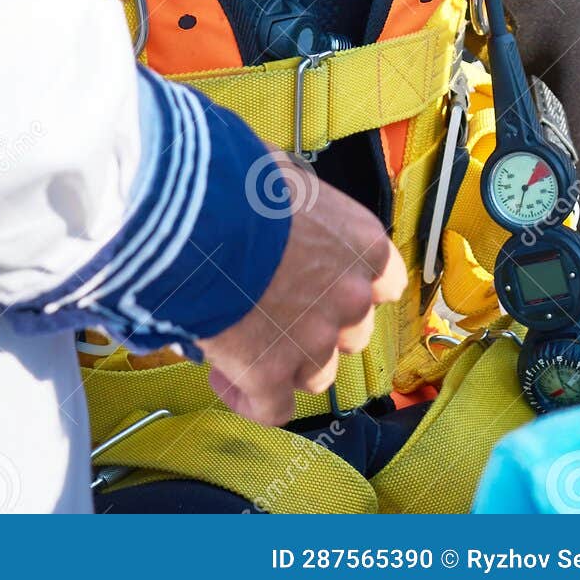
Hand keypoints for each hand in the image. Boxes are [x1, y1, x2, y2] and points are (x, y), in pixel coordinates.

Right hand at [197, 157, 406, 425]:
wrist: (194, 215)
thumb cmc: (234, 182)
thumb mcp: (279, 172)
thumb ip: (294, 196)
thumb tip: (274, 187)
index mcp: (362, 245)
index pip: (385, 282)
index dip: (353, 285)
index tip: (327, 283)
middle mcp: (349, 298)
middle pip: (350, 331)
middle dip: (319, 324)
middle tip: (277, 306)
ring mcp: (313, 342)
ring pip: (316, 372)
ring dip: (287, 360)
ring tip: (247, 340)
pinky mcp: (270, 374)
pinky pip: (272, 408)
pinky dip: (251, 398)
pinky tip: (228, 378)